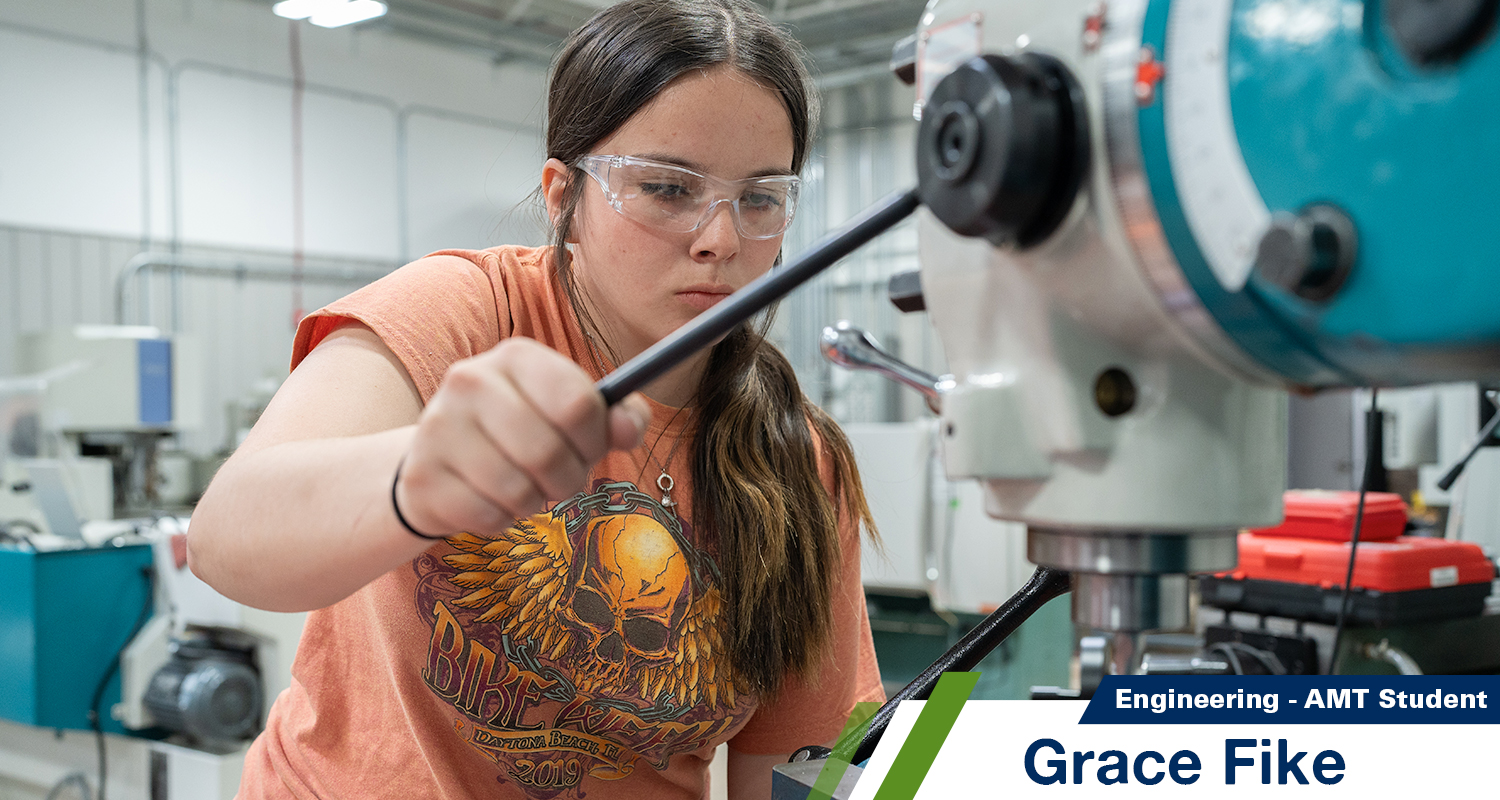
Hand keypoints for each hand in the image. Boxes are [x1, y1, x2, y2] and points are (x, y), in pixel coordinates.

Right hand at [394, 337, 649, 536]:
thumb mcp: (571, 414)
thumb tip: (628, 428)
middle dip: (569, 479)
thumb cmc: (524, 432)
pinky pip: (488, 517)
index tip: (589, 448)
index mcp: (517, 356)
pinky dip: (501, 519)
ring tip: (523, 486)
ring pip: (518, 490)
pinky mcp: (421, 477)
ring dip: (534, 502)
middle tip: (561, 479)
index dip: (595, 439)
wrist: (440, 458)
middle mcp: (471, 380)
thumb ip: (615, 417)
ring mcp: (438, 427)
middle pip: (549, 453)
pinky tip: (489, 498)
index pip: (578, 403)